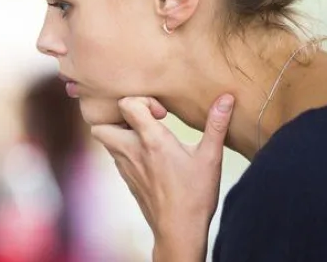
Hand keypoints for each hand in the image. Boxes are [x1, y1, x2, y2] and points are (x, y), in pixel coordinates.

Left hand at [91, 95, 233, 260]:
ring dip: (119, 132)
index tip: (161, 113)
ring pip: (105, 140)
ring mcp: (125, 165)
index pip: (126, 104)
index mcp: (151, 140)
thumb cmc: (195, 194)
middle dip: (117, 116)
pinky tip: (146, 153)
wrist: (178, 229)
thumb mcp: (210, 157)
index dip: (142, 101)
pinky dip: (123, 148)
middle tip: (140, 120)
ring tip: (143, 134)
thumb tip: (226, 98)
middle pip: (100, 124)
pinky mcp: (126, 177)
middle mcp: (131, 150)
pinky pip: (115, 155)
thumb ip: (216, 124)